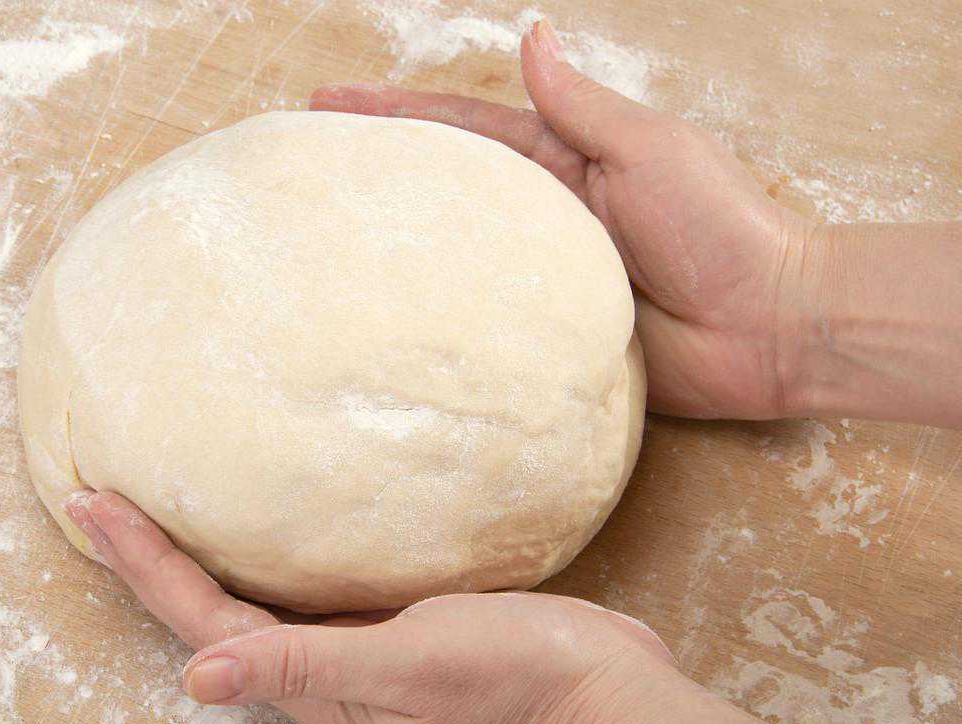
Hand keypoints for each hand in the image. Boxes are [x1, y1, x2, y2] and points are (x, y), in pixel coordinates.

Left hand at [63, 489, 677, 723]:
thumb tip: (194, 681)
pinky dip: (262, 556)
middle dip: (149, 558)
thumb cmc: (509, 674)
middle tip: (97, 496)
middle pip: (209, 612)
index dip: (143, 563)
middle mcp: (319, 674)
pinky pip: (301, 591)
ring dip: (194, 557)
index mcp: (312, 687)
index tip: (92, 501)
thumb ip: (301, 666)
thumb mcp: (403, 667)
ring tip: (152, 510)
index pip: (201, 621)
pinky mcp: (387, 630)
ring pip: (250, 601)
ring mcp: (353, 653)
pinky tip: (261, 527)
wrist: (599, 687)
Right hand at [311, 20, 813, 419]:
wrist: (768, 326)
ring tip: (324, 242)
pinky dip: (444, 319)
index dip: (397, 113)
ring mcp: (544, 280)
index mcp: (566, 162)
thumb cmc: (720, 226)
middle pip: (447, 190)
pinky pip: (488, 325)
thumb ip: (581, 105)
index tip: (329, 105)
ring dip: (397, 249)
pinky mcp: (550, 337)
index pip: (465, 128)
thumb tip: (533, 35)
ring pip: (458, 260)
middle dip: (379, 175)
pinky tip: (392, 320)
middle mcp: (546, 217)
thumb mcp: (648, 148)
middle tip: (305, 170)